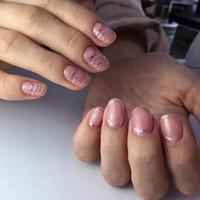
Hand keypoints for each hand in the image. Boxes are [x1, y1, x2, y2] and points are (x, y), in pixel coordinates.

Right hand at [0, 0, 115, 99]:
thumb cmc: (14, 34)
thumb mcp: (35, 23)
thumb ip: (59, 18)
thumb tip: (90, 12)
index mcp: (17, 3)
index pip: (51, 2)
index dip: (82, 20)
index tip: (107, 38)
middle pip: (36, 22)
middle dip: (72, 43)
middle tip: (98, 64)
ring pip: (15, 45)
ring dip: (53, 65)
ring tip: (79, 81)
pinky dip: (15, 85)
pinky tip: (40, 90)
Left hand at [73, 52, 199, 198]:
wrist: (129, 66)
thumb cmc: (156, 76)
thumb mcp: (185, 86)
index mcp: (172, 149)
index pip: (186, 179)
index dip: (181, 156)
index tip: (171, 119)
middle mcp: (144, 157)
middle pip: (148, 186)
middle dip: (145, 153)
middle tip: (142, 114)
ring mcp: (116, 150)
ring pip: (114, 174)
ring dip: (115, 143)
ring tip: (117, 107)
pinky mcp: (93, 138)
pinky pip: (85, 152)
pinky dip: (88, 136)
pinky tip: (97, 112)